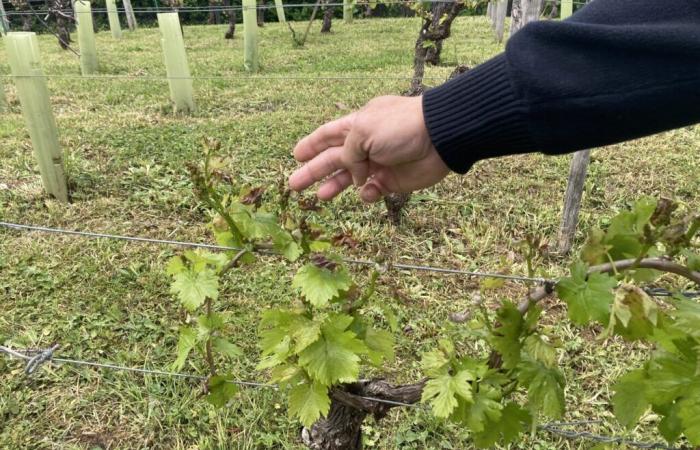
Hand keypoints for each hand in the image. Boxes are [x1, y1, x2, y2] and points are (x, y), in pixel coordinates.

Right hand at [288, 95, 449, 202]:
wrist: (439, 138)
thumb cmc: (400, 126)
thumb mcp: (364, 131)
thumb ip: (348, 152)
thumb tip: (353, 175)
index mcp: (357, 125)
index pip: (328, 134)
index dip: (311, 144)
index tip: (295, 155)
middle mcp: (366, 144)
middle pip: (333, 159)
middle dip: (313, 171)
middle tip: (294, 184)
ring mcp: (379, 163)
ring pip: (350, 178)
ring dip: (334, 186)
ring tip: (319, 197)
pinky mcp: (394, 181)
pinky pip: (373, 191)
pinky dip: (367, 194)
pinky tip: (366, 192)